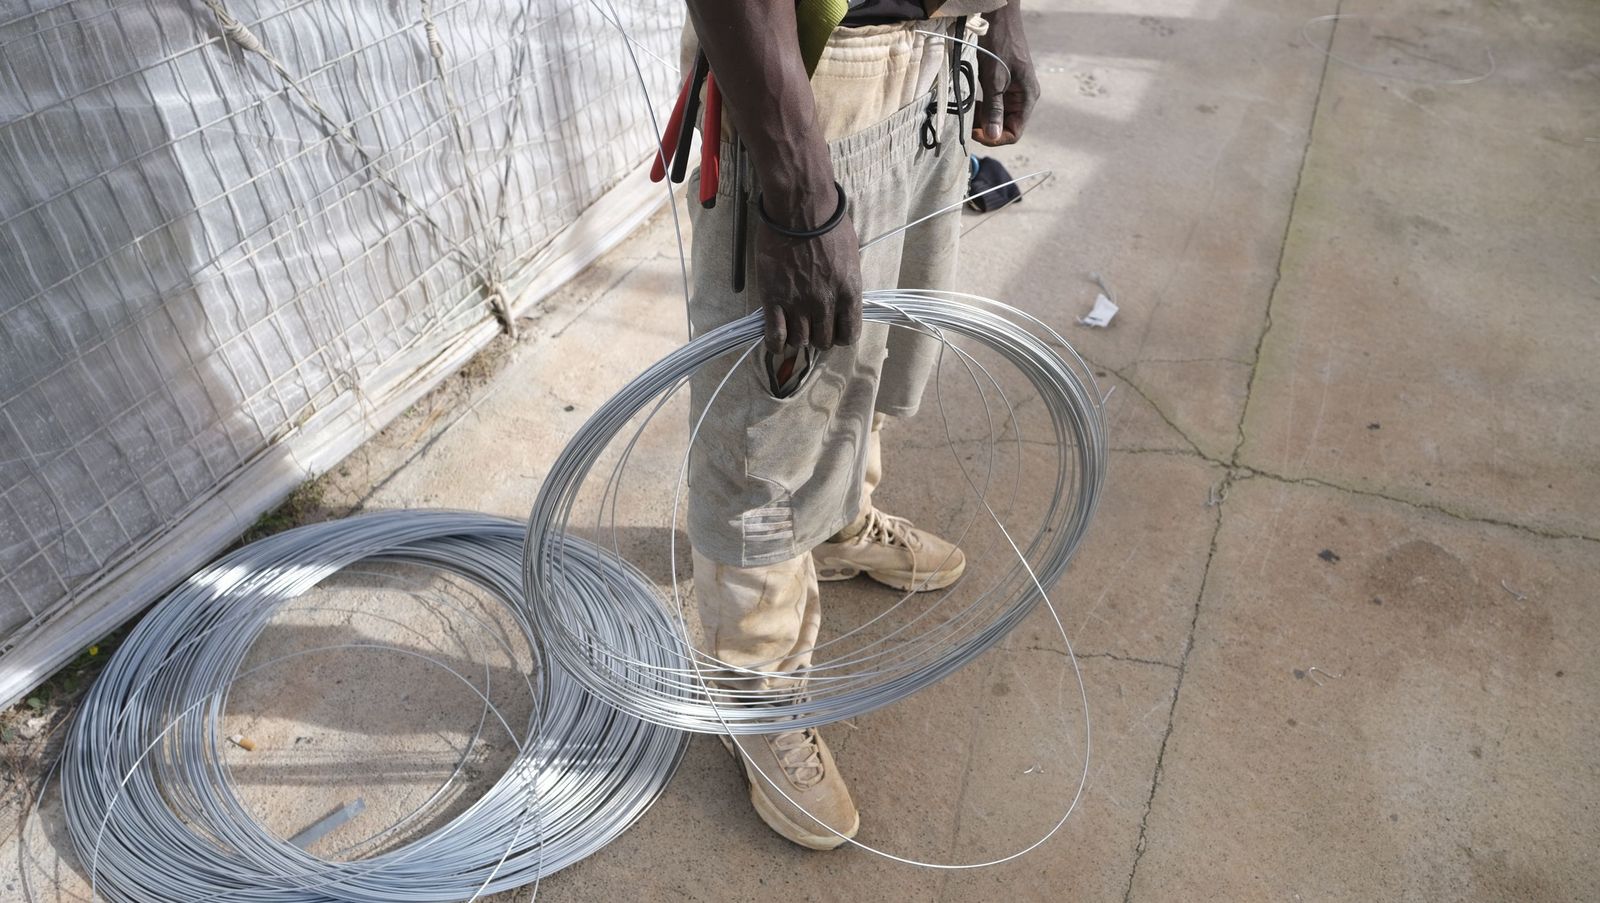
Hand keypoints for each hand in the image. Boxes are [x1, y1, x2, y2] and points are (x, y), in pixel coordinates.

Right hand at [754, 200, 861, 352]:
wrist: (800, 210)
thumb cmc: (828, 226)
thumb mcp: (849, 258)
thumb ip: (846, 285)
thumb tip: (840, 302)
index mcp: (848, 293)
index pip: (849, 335)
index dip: (840, 335)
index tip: (834, 329)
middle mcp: (826, 303)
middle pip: (823, 341)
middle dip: (817, 335)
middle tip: (810, 323)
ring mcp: (799, 303)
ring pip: (800, 341)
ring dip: (797, 337)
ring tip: (792, 326)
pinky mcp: (774, 299)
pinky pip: (775, 336)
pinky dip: (776, 344)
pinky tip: (776, 341)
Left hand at [973, 4, 1039, 145]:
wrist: (999, 18)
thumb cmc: (999, 44)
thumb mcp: (994, 79)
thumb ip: (995, 108)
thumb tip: (993, 136)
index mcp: (1027, 97)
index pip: (1015, 132)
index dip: (995, 138)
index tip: (975, 132)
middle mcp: (1024, 96)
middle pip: (1007, 126)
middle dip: (988, 127)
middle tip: (969, 123)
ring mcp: (1016, 90)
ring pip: (1000, 116)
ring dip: (985, 118)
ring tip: (971, 112)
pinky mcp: (1006, 84)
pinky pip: (996, 104)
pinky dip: (985, 107)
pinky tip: (974, 102)